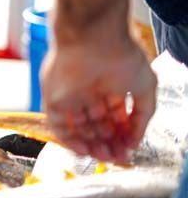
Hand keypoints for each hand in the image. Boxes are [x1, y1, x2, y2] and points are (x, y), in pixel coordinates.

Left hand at [41, 33, 155, 162]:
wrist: (93, 40)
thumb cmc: (120, 57)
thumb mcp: (145, 88)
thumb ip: (142, 116)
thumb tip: (135, 139)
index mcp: (109, 85)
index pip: (114, 117)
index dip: (121, 134)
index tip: (128, 149)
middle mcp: (89, 91)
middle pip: (96, 125)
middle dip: (107, 143)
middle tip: (116, 157)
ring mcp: (70, 95)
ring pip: (78, 127)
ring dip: (90, 144)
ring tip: (104, 157)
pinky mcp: (53, 97)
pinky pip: (58, 124)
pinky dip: (69, 139)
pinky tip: (83, 150)